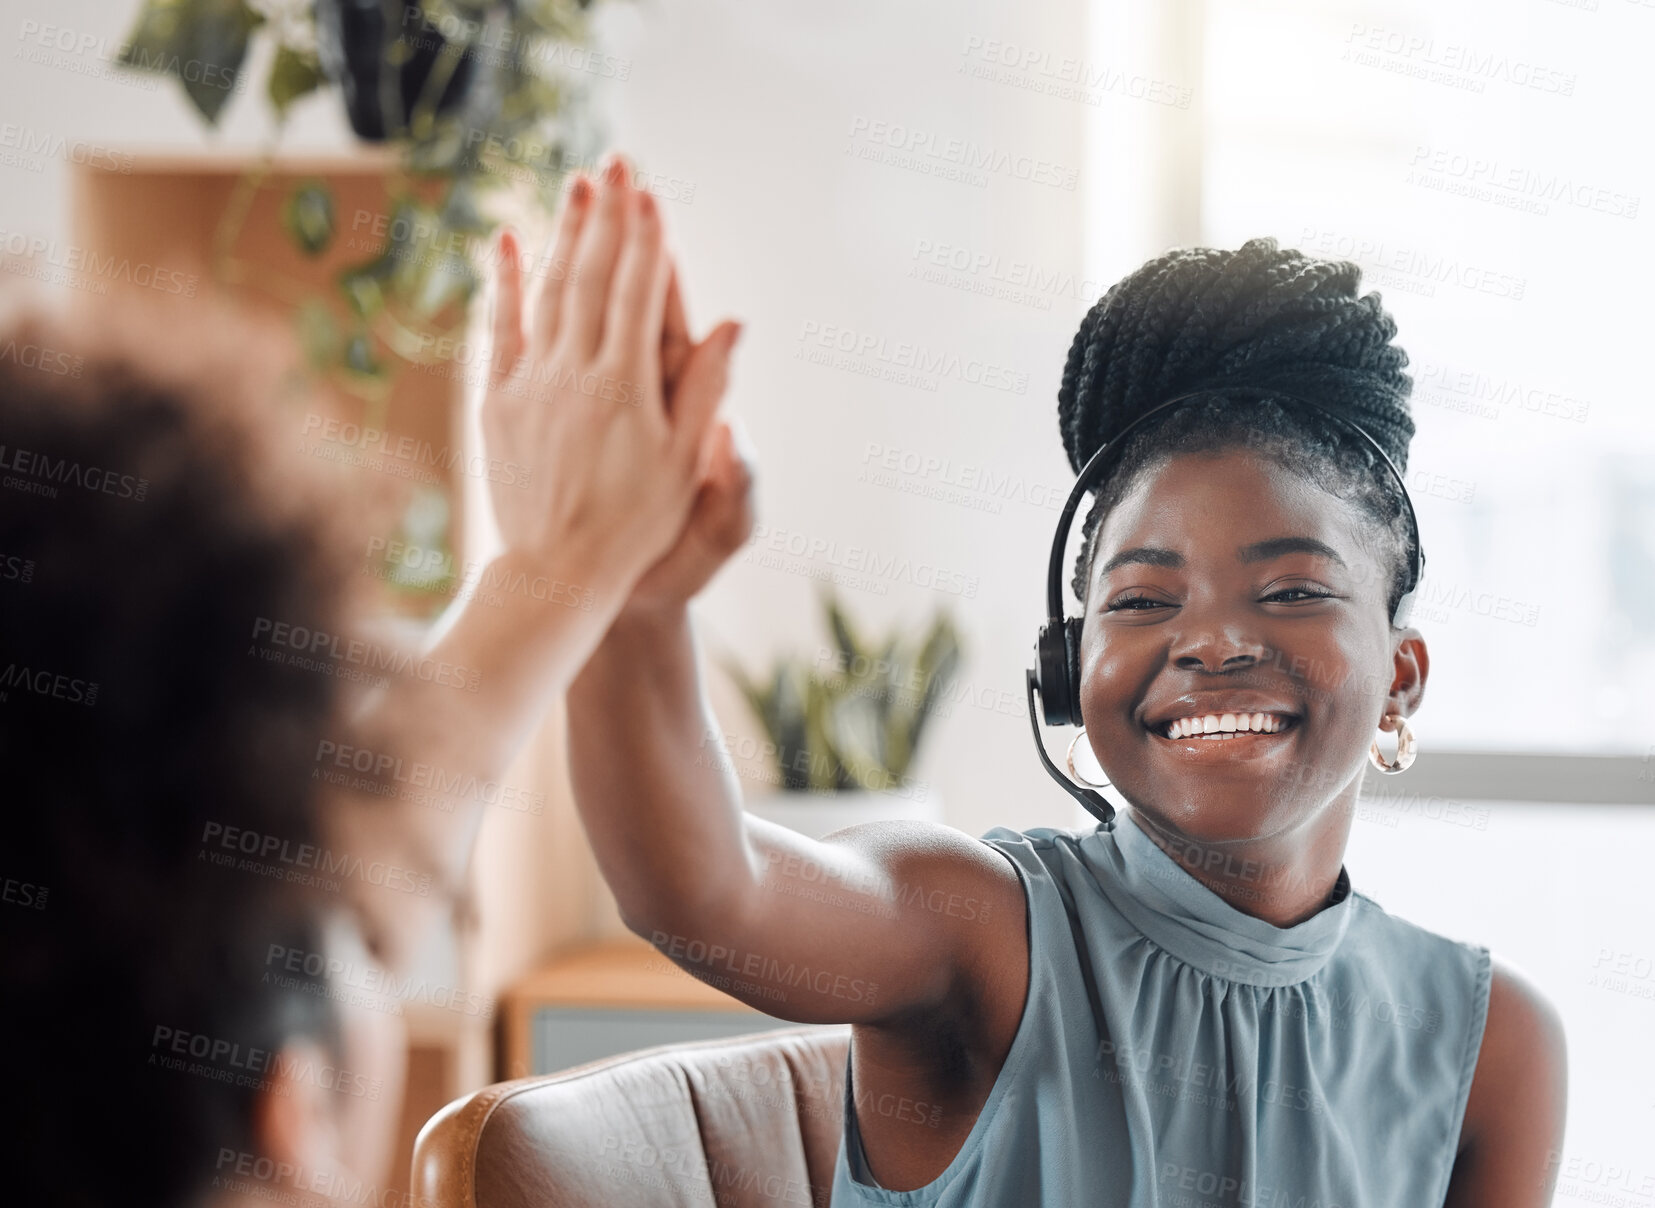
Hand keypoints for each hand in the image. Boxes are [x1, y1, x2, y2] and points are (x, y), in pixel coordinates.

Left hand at [479, 153, 741, 605]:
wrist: (557, 573)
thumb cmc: (637, 527)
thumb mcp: (684, 463)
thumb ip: (703, 389)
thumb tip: (729, 323)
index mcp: (627, 387)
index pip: (641, 293)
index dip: (648, 240)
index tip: (652, 194)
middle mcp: (575, 374)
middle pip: (593, 277)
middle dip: (607, 216)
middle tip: (616, 162)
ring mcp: (531, 384)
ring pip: (549, 292)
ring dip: (564, 234)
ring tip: (576, 184)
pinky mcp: (499, 402)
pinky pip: (501, 329)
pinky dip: (505, 283)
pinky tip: (508, 240)